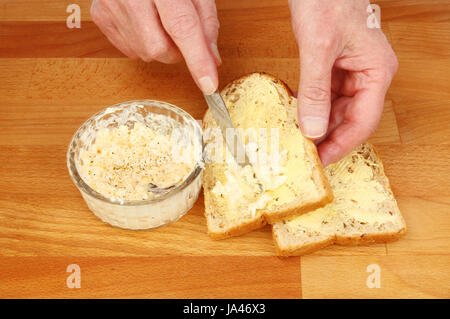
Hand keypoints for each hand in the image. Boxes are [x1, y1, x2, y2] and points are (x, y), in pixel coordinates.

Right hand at [91, 0, 220, 93]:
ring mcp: (111, 5)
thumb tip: (212, 60)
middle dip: (177, 51)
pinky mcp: (101, 15)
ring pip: (145, 54)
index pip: (182, 27)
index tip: (208, 84)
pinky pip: (129, 50)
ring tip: (159, 20)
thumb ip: (206, 23)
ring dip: (160, 47)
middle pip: (160, 49)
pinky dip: (143, 43)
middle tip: (179, 32)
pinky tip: (144, 22)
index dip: (198, 59)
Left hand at [289, 0, 397, 165]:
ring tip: (296, 138)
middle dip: (327, 138)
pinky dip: (310, 107)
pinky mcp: (335, 69)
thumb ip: (315, 90)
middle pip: (350, 119)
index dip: (341, 144)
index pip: (363, 121)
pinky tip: (294, 114)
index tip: (321, 160)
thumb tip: (312, 129)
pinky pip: (324, 96)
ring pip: (335, 110)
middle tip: (305, 154)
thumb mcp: (318, 47)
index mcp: (376, 72)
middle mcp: (368, 76)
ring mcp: (351, 73)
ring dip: (316, 124)